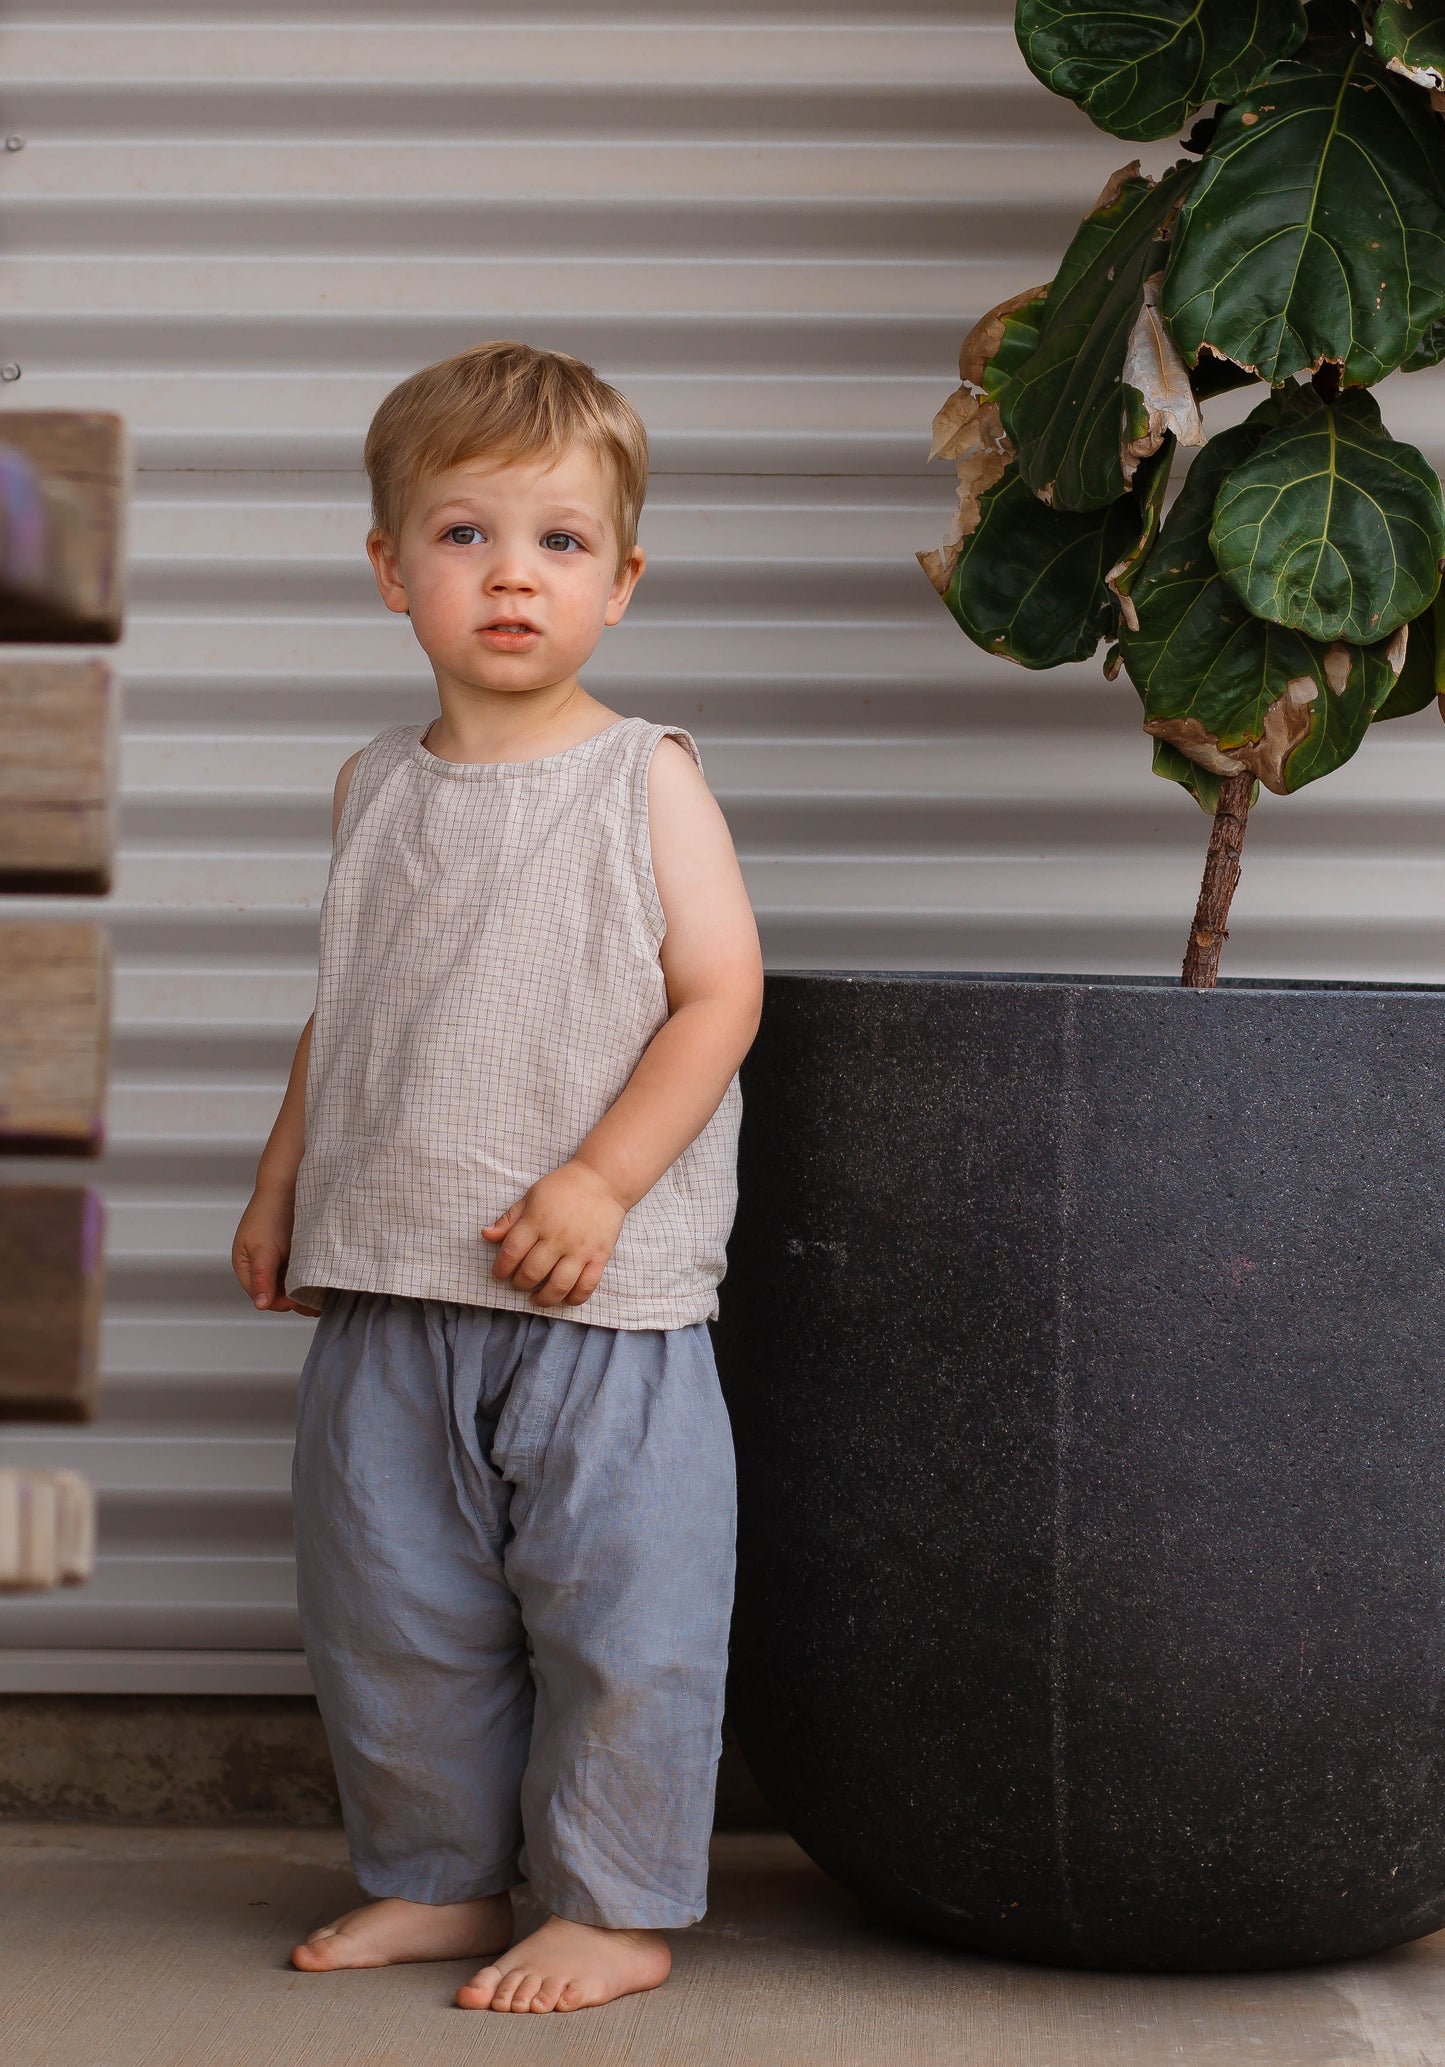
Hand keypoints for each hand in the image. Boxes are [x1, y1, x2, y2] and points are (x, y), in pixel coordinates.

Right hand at [232, 1188, 321, 1316]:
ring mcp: (278, 1260)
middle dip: (295, 1299)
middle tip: (318, 1303)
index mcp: (245, 1267)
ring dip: (305, 1290)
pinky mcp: (293, 1254)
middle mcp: (260, 1267)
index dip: (281, 1302)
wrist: (289, 1185)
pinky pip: (301, 1273)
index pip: (262, 1296)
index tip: (300, 1301)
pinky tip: (323, 1280)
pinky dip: (310, 1278)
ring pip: (291, 1285)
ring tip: (323, 1294)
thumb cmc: (270, 1212)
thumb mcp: (263, 1249)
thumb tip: (260, 1304)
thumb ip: (262, 1277)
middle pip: (278, 1294)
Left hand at [482, 1159, 626, 1308]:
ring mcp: (580, 1249)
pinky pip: (587, 1285)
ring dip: (544, 1298)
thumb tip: (487, 1235)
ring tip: (538, 1298)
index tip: (499, 1274)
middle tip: (520, 1283)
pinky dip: (575, 1298)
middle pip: (532, 1273)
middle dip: (520, 1284)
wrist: (603, 1180)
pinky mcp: (600, 1256)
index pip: (511, 1252)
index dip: (501, 1269)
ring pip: (559, 1285)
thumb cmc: (563, 1188)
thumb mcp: (531, 1196)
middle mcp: (557, 1237)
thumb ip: (509, 1219)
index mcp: (536, 1221)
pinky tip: (565, 1299)